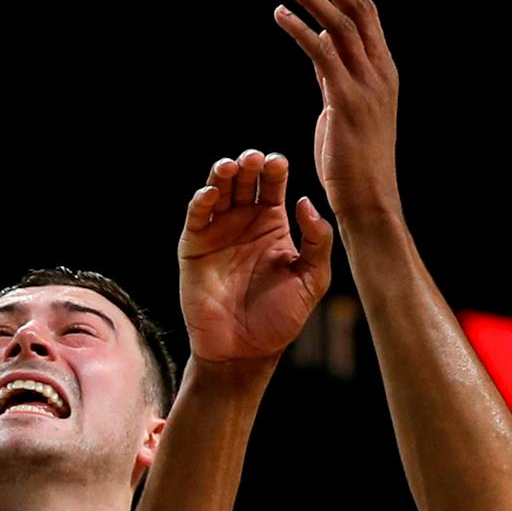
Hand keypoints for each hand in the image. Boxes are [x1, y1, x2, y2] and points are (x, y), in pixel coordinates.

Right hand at [178, 149, 334, 364]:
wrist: (244, 352)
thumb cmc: (281, 319)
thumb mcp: (313, 280)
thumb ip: (317, 242)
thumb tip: (306, 201)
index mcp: (273, 224)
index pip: (274, 185)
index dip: (275, 168)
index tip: (278, 163)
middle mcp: (244, 222)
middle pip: (244, 180)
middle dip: (248, 164)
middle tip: (254, 159)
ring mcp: (217, 233)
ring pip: (218, 191)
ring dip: (222, 174)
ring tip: (231, 166)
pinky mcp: (194, 247)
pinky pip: (196, 217)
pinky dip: (201, 200)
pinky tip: (211, 192)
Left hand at [273, 0, 401, 224]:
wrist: (369, 200)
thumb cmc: (354, 162)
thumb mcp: (346, 108)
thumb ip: (335, 75)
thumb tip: (319, 47)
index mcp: (384, 69)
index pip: (366, 12)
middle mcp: (380, 70)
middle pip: (357, 6)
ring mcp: (367, 85)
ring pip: (340, 23)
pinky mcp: (346, 101)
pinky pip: (322, 54)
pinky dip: (301, 29)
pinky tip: (279, 15)